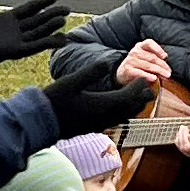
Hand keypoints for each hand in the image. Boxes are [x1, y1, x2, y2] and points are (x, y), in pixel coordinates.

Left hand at [0, 0, 67, 67]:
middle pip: (38, 21)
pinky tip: (59, 39)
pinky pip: (34, 46)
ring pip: (38, 33)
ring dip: (51, 27)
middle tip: (66, 9)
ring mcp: (16, 41)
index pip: (29, 9)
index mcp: (8, 20)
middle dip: (52, 15)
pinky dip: (47, 43)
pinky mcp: (15, 51)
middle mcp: (15, 30)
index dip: (41, 3)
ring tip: (63, 20)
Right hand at [41, 59, 156, 138]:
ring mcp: (101, 124)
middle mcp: (105, 116)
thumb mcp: (72, 81)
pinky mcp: (94, 128)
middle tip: (148, 89)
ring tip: (138, 98)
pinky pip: (116, 121)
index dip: (139, 87)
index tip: (144, 78)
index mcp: (103, 104)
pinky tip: (119, 110)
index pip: (129, 95)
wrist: (41, 123)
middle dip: (141, 98)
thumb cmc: (54, 101)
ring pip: (125, 116)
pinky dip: (123, 113)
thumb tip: (107, 62)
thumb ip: (91, 72)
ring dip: (134, 107)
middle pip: (132, 108)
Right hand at [117, 39, 172, 85]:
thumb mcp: (145, 58)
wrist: (122, 73)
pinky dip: (148, 76)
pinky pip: (140, 73)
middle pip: (152, 57)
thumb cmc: (138, 65)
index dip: (158, 49)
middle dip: (163, 65)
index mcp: (140, 46)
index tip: (165, 56)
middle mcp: (135, 52)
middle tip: (169, 72)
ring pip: (148, 66)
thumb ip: (155, 59)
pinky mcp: (128, 70)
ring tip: (166, 76)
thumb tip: (166, 66)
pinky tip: (154, 78)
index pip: (149, 43)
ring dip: (159, 71)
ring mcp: (131, 60)